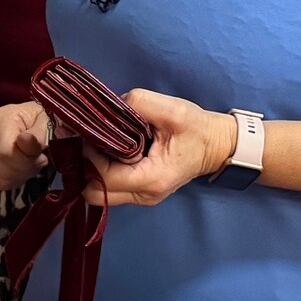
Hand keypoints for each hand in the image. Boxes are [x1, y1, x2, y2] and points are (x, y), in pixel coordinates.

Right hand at [0, 101, 52, 188]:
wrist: (29, 118)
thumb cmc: (38, 119)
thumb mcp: (46, 122)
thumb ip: (40, 134)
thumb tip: (26, 141)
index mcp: (1, 118)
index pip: (6, 152)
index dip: (26, 161)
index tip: (42, 156)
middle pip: (2, 167)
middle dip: (27, 168)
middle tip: (39, 158)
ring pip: (0, 177)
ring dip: (21, 174)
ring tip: (31, 161)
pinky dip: (14, 178)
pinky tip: (23, 167)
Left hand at [85, 90, 237, 207]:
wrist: (217, 146)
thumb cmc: (198, 130)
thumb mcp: (171, 110)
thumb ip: (137, 104)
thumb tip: (107, 107)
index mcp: (151, 178)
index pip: (101, 177)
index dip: (88, 154)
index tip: (89, 132)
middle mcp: (143, 194)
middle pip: (93, 192)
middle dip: (83, 165)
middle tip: (86, 139)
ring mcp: (141, 196)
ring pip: (98, 192)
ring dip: (91, 168)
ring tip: (96, 142)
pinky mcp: (139, 191)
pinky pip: (108, 187)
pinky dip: (100, 170)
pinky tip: (106, 149)